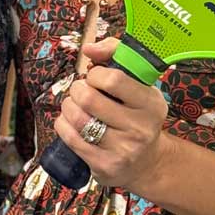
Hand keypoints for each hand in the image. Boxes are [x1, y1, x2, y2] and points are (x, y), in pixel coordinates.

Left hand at [54, 37, 169, 191]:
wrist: (147, 163)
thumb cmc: (136, 114)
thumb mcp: (138, 83)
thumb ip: (116, 54)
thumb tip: (88, 48)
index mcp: (151, 104)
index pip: (113, 79)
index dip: (95, 74)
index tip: (96, 77)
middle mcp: (139, 129)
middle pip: (89, 99)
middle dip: (77, 89)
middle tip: (81, 91)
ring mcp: (122, 150)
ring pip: (77, 119)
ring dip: (68, 106)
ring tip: (75, 105)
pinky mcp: (104, 166)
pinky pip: (70, 137)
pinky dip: (63, 124)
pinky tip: (71, 122)